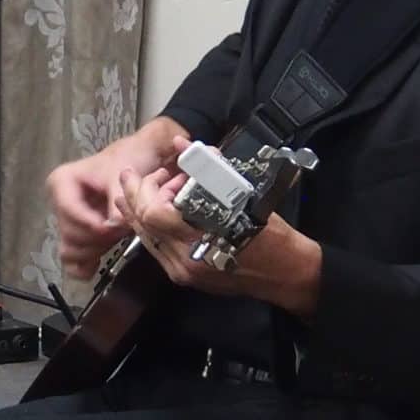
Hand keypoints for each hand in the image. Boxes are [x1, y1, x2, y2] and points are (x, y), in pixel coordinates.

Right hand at [46, 116, 189, 278]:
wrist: (142, 160)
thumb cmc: (130, 160)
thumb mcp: (122, 178)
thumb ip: (116, 203)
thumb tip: (113, 227)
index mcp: (62, 182)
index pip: (69, 211)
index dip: (90, 223)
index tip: (111, 228)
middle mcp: (60, 203)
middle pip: (70, 233)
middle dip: (97, 237)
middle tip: (121, 231)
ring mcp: (69, 222)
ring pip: (71, 249)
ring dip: (94, 250)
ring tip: (116, 239)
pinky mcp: (79, 237)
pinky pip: (72, 260)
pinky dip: (85, 265)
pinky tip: (98, 264)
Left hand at [114, 166, 322, 317]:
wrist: (283, 272)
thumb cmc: (269, 232)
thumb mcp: (243, 193)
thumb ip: (207, 168)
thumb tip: (180, 143)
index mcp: (202, 237)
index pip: (154, 214)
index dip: (147, 189)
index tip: (153, 172)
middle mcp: (187, 258)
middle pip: (143, 225)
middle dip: (135, 195)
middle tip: (137, 176)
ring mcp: (183, 271)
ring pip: (145, 237)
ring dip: (140, 211)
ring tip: (142, 190)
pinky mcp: (183, 276)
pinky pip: (156, 248)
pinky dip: (152, 226)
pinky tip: (155, 212)